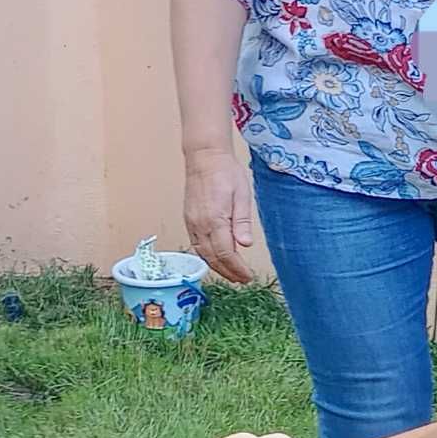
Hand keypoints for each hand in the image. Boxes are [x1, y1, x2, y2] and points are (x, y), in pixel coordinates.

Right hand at [182, 145, 255, 284]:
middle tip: (242, 280)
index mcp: (215, 218)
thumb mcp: (242, 195)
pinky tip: (217, 259)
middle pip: (213, 258)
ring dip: (217, 267)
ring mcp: (192, 223)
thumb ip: (242, 222)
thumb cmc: (226, 172)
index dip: (237, 268)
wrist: (204, 157)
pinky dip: (207, 256)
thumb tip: (245, 244)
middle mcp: (200, 224)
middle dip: (228, 272)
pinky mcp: (189, 220)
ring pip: (203, 254)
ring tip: (232, 274)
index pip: (226, 253)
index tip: (248, 276)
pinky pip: (196, 245)